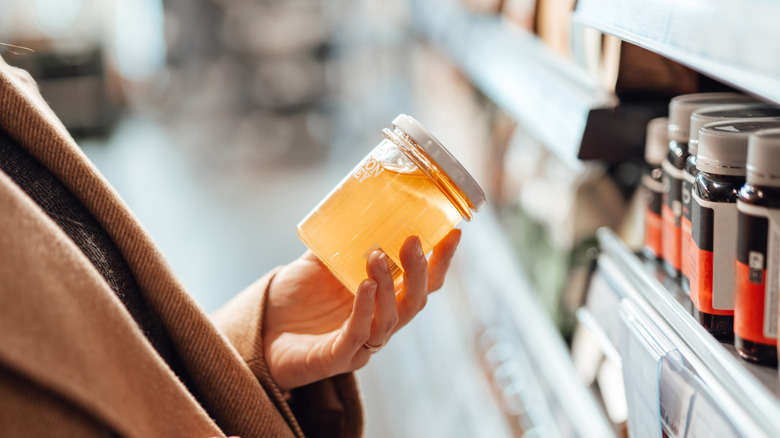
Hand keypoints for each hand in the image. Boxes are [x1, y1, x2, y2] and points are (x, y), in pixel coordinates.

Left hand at [262, 229, 461, 391]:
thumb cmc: (293, 298)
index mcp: (383, 299)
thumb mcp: (318, 262)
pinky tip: (362, 286)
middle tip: (412, 241)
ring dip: (387, 287)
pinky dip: (363, 310)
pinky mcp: (336, 358)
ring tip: (376, 256)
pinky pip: (357, 336)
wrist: (258, 330)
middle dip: (420, 272)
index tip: (454, 232)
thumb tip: (353, 202)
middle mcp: (379, 323)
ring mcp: (361, 344)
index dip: (442, 260)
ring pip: (390, 320)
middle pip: (415, 302)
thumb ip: (338, 240)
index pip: (424, 283)